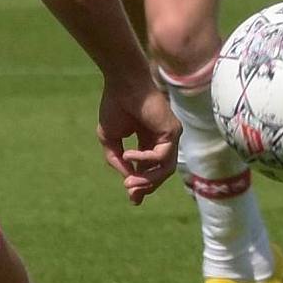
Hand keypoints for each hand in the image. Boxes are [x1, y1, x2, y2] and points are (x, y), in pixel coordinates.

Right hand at [96, 78, 179, 205]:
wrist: (122, 84)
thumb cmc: (115, 105)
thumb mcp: (110, 139)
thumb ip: (117, 160)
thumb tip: (127, 179)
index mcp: (148, 140)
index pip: (149, 169)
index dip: (141, 184)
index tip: (132, 199)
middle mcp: (162, 140)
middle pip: (160, 173)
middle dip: (146, 186)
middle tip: (131, 195)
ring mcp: (170, 136)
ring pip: (165, 169)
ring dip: (147, 180)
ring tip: (129, 183)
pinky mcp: (173, 131)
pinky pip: (161, 156)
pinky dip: (145, 159)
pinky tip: (129, 154)